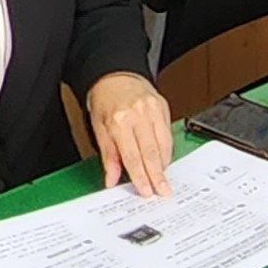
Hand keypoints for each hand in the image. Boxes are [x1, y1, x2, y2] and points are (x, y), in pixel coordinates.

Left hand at [86, 72, 173, 195]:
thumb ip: (108, 156)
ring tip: (162, 179)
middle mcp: (138, 114)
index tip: (145, 190)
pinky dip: (166, 150)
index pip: (132, 155)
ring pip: (163, 144)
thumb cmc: (104, 101)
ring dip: (164, 164)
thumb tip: (111, 179)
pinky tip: (163, 160)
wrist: (115, 75)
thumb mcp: (99, 128)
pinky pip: (168, 134)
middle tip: (162, 191)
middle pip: (151, 152)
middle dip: (157, 175)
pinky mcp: (163, 107)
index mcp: (119, 121)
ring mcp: (153, 109)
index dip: (140, 176)